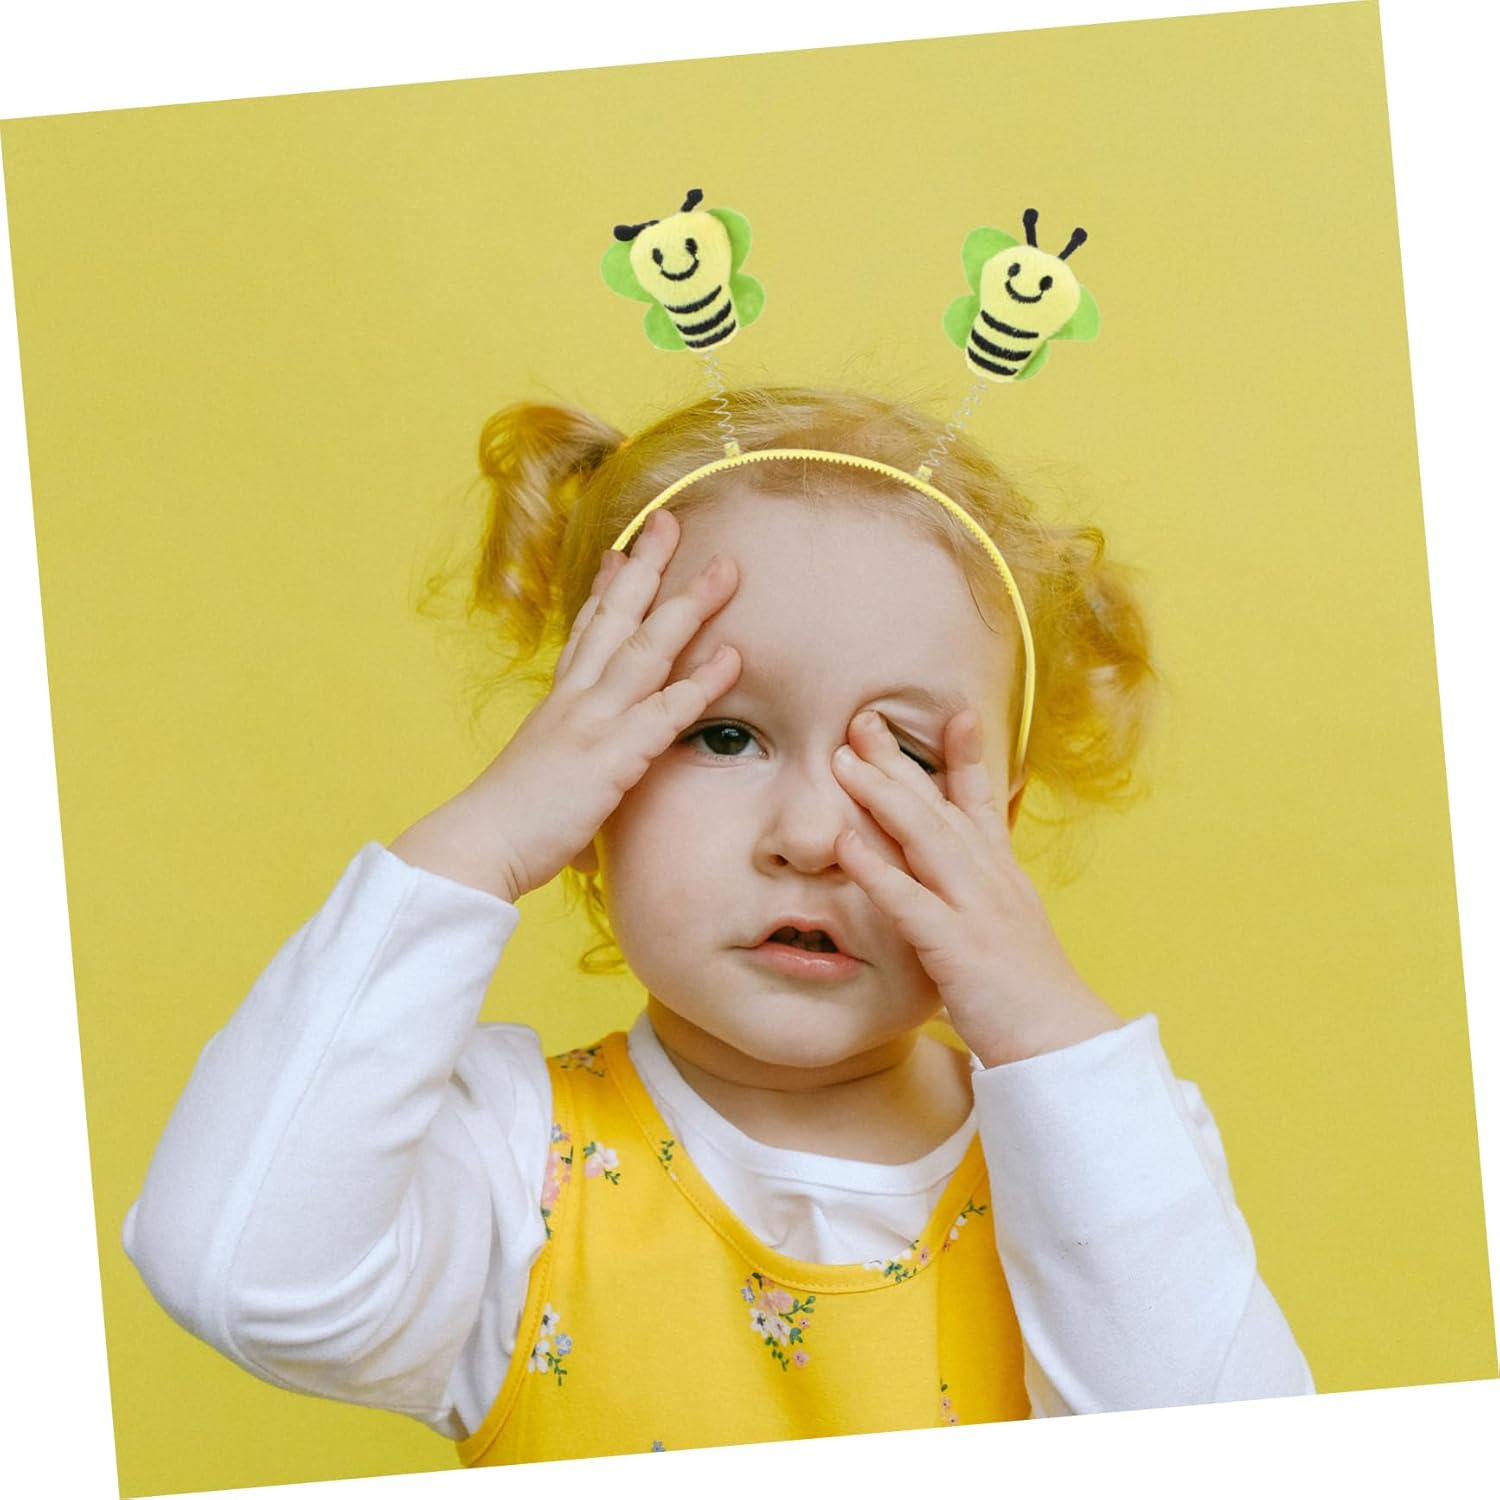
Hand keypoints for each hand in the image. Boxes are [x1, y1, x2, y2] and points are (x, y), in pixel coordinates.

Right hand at [390, 508, 740, 901]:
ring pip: (648, 649)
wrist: (477, 845)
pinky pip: (667, 711)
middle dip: (646, 566)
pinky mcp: (612, 756)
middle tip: (670, 522)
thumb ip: (568, 779)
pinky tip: (733, 656)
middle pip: (615, 618)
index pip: (585, 633)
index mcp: (556, 704)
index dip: (605, 589)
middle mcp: (574, 699)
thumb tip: (579, 808)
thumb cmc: (507, 828)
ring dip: (689, 606)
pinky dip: (702, 682)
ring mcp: (593, 721)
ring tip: (725, 570)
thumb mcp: (539, 784)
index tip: (621, 553)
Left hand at [830, 708, 1121, 1065]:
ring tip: (844, 760)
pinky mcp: (958, 948)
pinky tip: (846, 844)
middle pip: (939, 806)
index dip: (965, 756)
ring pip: (925, 838)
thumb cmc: (1029, 997)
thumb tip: (973, 871)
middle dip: (899, 760)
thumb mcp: (1010, 930)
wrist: (1065, 1047)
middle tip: (862, 719)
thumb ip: (987, 896)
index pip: (981, 803)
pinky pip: (910, 901)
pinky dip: (877, 869)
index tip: (953, 713)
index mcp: (1001, 877)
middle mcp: (990, 880)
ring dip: (882, 795)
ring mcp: (975, 910)